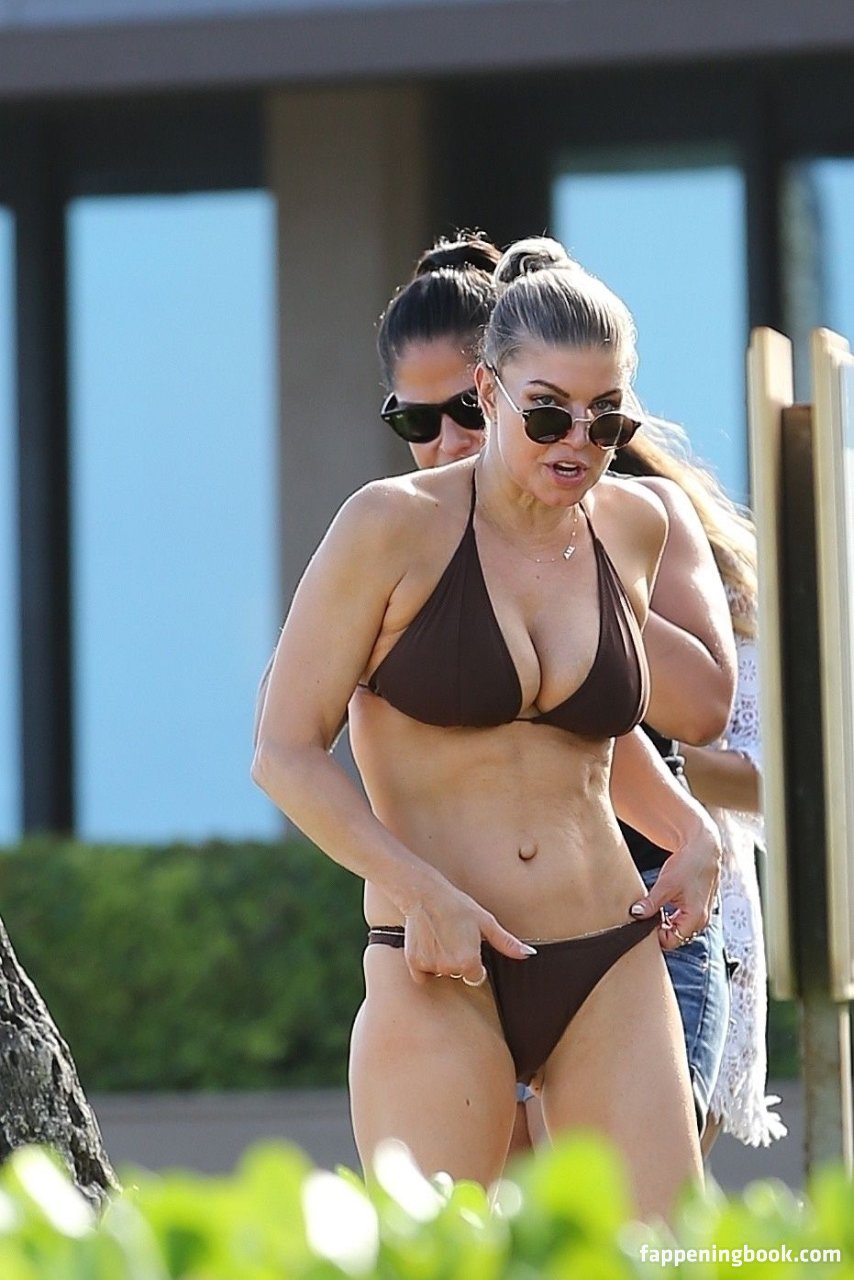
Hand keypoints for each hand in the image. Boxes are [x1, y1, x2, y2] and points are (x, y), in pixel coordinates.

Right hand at [402, 883, 534, 985]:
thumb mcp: (485, 921)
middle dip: (458, 960)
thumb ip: (506, 942)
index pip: (476, 977)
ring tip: (441, 937)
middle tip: (454, 937)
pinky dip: (425, 963)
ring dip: (442, 960)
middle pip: (458, 974)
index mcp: (469, 962)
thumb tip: (528, 954)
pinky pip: (422, 974)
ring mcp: (431, 966)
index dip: (474, 962)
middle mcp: (449, 968)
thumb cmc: (456, 905)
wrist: (424, 894)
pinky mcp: (414, 963)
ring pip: (441, 972)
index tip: (468, 946)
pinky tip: (428, 944)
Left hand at [629, 808, 720, 951]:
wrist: (703, 849)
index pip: (670, 941)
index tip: (643, 921)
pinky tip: (664, 903)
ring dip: (666, 921)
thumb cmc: (689, 865)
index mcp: (695, 918)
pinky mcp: (698, 907)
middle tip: (647, 914)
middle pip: (675, 936)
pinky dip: (672, 915)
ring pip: (678, 928)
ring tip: (655, 906)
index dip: (654, 934)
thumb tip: (636, 914)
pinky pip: (683, 919)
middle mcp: (701, 920)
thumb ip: (651, 903)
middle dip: (660, 928)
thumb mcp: (666, 885)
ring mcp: (701, 914)